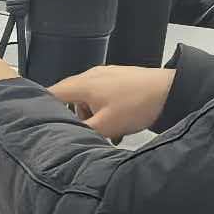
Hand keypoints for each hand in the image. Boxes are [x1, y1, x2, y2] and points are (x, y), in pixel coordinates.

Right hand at [48, 62, 175, 140]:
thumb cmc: (139, 105)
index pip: (50, 94)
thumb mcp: (106, 126)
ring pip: (85, 95)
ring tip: (102, 128)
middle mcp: (91, 75)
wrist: (172, 91)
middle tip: (77, 131)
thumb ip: (81, 132)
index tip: (41, 123)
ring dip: (87, 112)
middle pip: (67, 95)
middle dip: (69, 115)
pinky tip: (114, 118)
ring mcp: (106, 74)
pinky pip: (100, 92)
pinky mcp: (119, 77)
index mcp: (83, 84)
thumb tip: (62, 139)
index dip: (42, 108)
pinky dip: (100, 106)